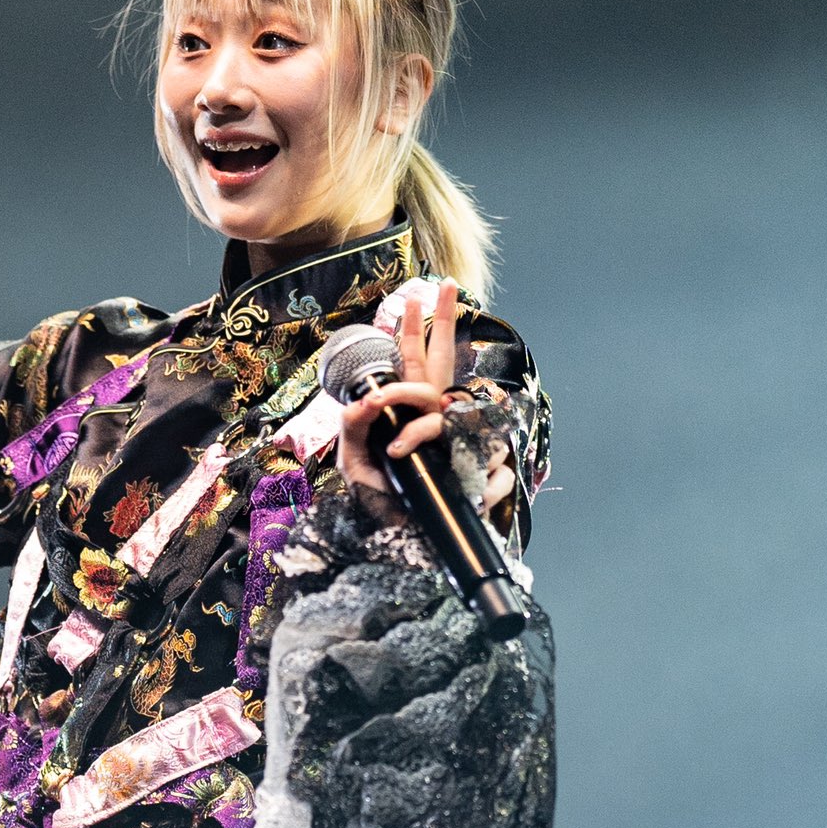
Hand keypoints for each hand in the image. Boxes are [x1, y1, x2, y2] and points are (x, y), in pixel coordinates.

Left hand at [336, 280, 499, 511]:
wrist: (399, 542)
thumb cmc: (379, 503)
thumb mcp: (352, 461)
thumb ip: (353, 425)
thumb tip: (369, 397)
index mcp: (407, 412)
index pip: (413, 364)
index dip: (413, 331)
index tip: (413, 299)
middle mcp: (435, 416)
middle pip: (443, 360)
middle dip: (444, 322)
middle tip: (447, 285)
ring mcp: (455, 437)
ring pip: (449, 404)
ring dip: (418, 421)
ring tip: (395, 448)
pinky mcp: (474, 465)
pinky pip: (472, 450)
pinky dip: (443, 461)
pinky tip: (423, 469)